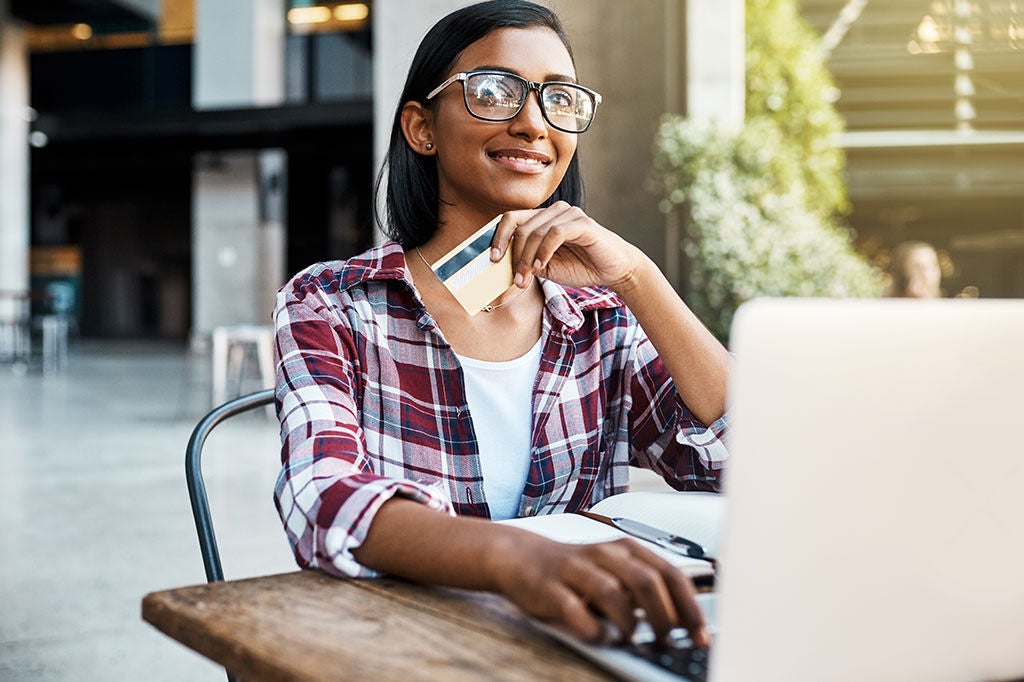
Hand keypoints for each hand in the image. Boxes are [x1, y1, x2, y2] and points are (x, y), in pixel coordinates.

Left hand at [490, 202, 645, 292]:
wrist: (613, 270)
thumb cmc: (580, 266)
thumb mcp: (545, 268)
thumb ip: (526, 264)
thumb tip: (503, 271)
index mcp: (542, 219)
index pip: (511, 219)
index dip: (498, 237)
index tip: (492, 259)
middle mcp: (553, 211)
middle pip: (521, 226)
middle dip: (514, 256)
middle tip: (514, 279)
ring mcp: (568, 214)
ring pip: (536, 231)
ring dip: (527, 258)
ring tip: (526, 279)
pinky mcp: (582, 223)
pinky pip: (555, 233)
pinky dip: (544, 251)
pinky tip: (541, 267)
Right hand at [491, 531, 709, 646]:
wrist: (520, 556)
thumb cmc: (575, 569)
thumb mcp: (614, 570)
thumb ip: (644, 589)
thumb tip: (684, 623)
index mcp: (626, 549)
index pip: (669, 574)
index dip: (689, 607)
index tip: (700, 634)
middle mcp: (604, 554)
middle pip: (647, 582)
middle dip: (664, 617)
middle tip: (668, 640)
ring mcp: (576, 570)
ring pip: (614, 595)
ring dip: (630, 624)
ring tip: (634, 639)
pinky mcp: (550, 589)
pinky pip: (577, 613)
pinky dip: (594, 630)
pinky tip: (601, 636)